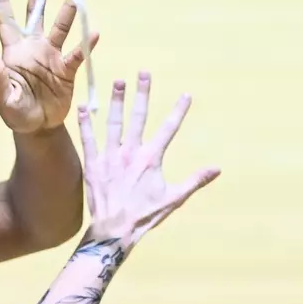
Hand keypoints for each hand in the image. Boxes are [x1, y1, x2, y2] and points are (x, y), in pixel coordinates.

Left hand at [0, 0, 98, 133]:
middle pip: (36, 15)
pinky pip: (77, 54)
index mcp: (13, 51)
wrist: (38, 128)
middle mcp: (33, 47)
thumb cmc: (15, 112)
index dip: (1, 1)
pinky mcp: (66, 70)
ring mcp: (51, 56)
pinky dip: (85, 44)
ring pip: (60, 28)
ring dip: (67, 12)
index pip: (6, 22)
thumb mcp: (2, 97)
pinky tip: (93, 32)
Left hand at [78, 72, 219, 247]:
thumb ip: (195, 180)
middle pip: (139, 117)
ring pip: (113, 122)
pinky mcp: (94, 163)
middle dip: (142, 94)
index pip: (169, 129)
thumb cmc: (145, 216)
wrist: (115, 230)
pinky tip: (84, 106)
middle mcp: (131, 152)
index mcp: (152, 159)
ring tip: (117, 81)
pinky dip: (86, 123)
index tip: (185, 94)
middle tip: (144, 73)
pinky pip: (88, 139)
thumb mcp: (174, 199)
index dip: (178, 111)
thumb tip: (217, 169)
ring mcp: (111, 156)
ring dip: (116, 101)